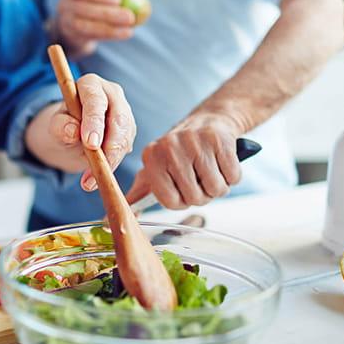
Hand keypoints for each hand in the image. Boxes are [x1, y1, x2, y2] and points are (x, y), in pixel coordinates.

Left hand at [25, 74, 135, 190]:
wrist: (71, 136)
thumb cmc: (63, 125)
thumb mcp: (55, 127)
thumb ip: (60, 126)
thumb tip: (72, 130)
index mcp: (90, 85)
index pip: (95, 100)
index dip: (94, 121)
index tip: (90, 144)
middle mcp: (111, 94)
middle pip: (118, 119)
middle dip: (110, 145)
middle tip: (99, 167)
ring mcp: (124, 112)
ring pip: (125, 137)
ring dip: (111, 160)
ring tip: (90, 180)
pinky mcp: (129, 130)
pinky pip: (126, 148)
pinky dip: (113, 164)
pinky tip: (98, 175)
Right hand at [55, 0, 134, 58]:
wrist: (73, 25)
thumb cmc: (92, 3)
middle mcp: (64, 5)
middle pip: (85, 9)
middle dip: (109, 14)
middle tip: (130, 17)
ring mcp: (66, 23)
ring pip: (88, 27)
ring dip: (111, 28)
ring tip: (130, 28)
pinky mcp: (73, 37)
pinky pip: (93, 36)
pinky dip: (111, 35)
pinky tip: (125, 33)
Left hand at [126, 112, 242, 208]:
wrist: (207, 122)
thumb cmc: (178, 155)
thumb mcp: (153, 172)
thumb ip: (136, 196)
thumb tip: (109, 221)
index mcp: (152, 158)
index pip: (170, 201)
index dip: (182, 202)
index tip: (182, 189)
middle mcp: (170, 148)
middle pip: (195, 197)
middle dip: (202, 195)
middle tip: (200, 179)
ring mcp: (196, 142)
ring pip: (216, 188)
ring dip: (219, 186)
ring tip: (211, 171)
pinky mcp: (220, 139)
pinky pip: (233, 176)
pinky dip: (232, 175)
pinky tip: (222, 162)